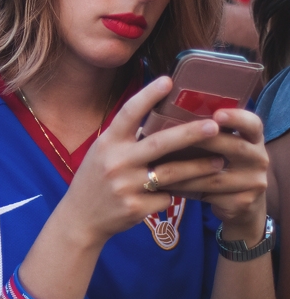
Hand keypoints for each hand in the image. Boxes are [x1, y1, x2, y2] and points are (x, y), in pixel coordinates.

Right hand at [58, 77, 228, 246]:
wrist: (80, 218)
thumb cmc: (95, 180)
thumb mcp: (102, 154)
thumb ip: (126, 140)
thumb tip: (161, 121)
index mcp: (106, 143)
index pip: (128, 113)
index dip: (148, 96)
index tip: (168, 80)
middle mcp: (115, 162)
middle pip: (159, 144)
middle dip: (189, 134)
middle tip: (214, 126)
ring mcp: (125, 186)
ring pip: (171, 174)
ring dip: (199, 168)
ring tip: (219, 161)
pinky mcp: (135, 208)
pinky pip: (166, 198)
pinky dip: (174, 194)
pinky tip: (177, 193)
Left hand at [165, 107, 268, 242]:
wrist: (239, 203)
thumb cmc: (217, 163)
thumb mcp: (217, 145)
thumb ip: (202, 131)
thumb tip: (162, 113)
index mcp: (253, 137)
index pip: (252, 123)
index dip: (237, 117)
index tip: (217, 114)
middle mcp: (259, 157)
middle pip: (235, 147)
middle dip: (204, 141)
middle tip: (175, 137)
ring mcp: (254, 182)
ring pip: (215, 175)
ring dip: (183, 170)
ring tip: (156, 166)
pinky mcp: (242, 201)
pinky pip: (209, 194)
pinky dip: (184, 187)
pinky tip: (164, 184)